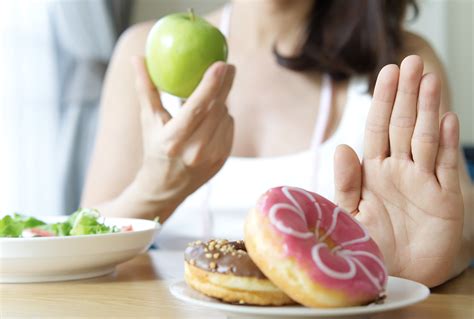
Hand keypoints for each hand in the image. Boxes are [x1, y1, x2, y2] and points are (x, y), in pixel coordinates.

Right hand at [131, 57, 235, 216]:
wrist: (165, 188)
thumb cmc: (153, 149)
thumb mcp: (147, 121)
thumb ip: (145, 89)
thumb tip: (138, 58)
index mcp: (174, 140)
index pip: (197, 109)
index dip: (210, 85)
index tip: (220, 64)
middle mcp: (195, 151)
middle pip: (217, 109)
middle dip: (225, 85)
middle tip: (228, 65)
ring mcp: (212, 157)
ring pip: (225, 116)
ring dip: (220, 103)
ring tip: (208, 99)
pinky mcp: (223, 159)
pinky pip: (228, 127)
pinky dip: (222, 117)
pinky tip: (211, 118)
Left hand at [333, 55, 463, 286]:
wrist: (392, 277)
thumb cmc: (367, 245)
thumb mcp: (348, 214)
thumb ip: (345, 183)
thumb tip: (342, 147)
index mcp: (373, 171)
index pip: (378, 128)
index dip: (383, 100)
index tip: (387, 72)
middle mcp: (398, 171)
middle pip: (403, 125)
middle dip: (407, 94)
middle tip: (411, 61)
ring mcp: (423, 182)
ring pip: (426, 138)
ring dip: (428, 108)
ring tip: (429, 79)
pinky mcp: (445, 200)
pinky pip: (446, 166)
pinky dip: (447, 142)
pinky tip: (447, 117)